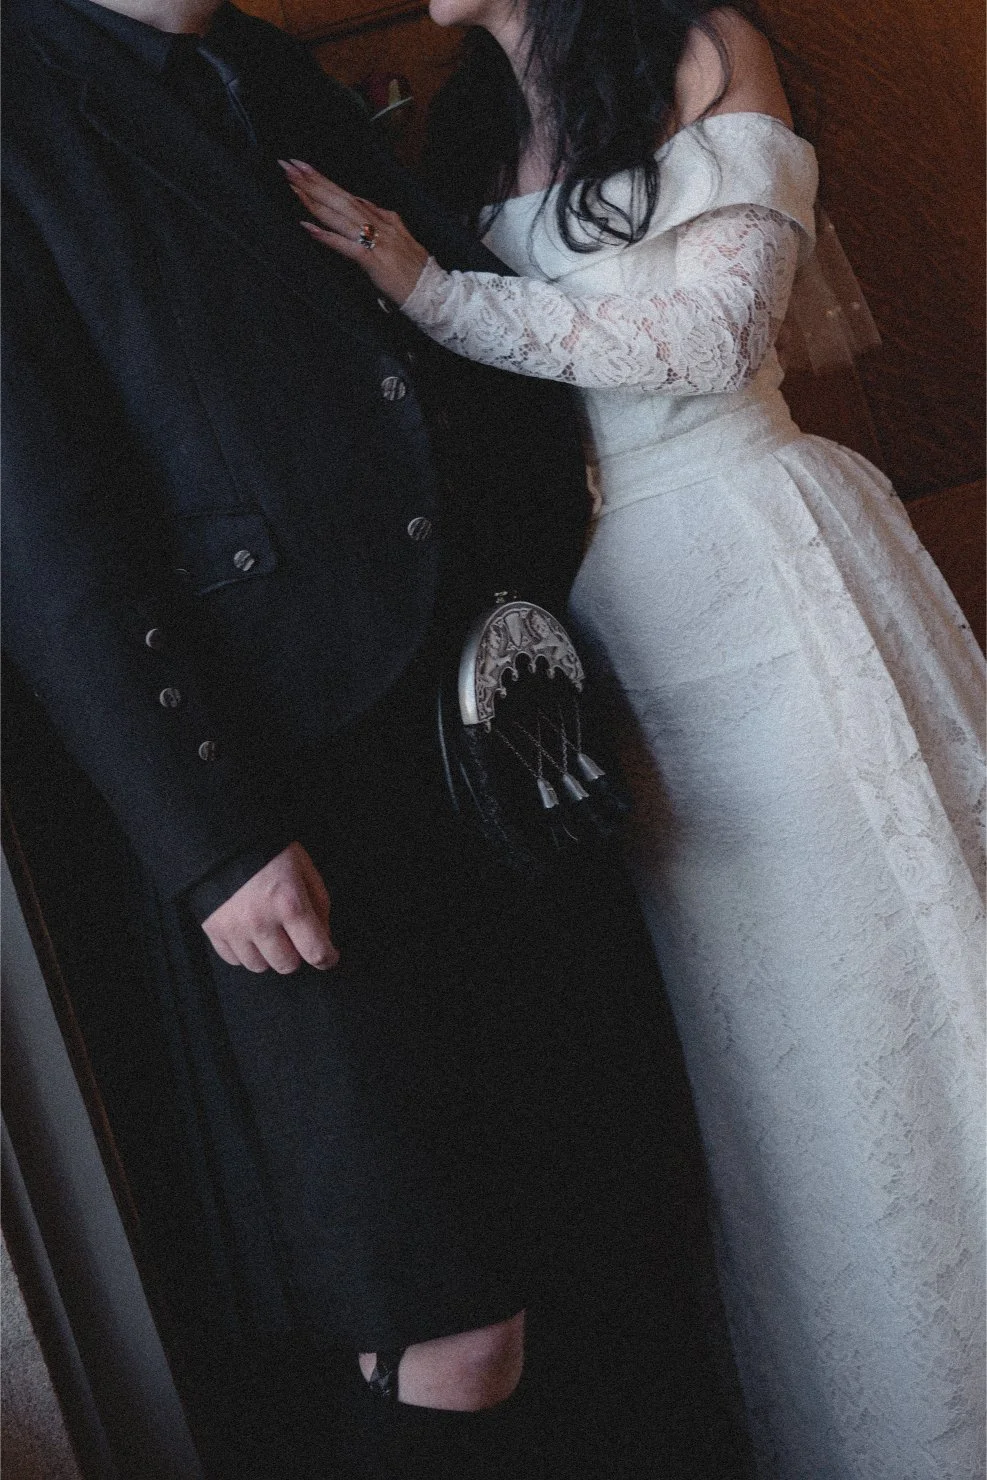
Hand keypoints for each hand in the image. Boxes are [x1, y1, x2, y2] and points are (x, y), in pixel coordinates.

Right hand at [201, 841, 339, 974]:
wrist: (223, 837)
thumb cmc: (269, 850)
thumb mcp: (304, 867)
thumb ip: (319, 903)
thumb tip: (323, 935)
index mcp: (290, 903)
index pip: (315, 951)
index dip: (327, 959)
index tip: (328, 956)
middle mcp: (262, 921)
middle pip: (286, 965)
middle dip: (296, 955)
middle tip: (294, 938)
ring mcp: (235, 929)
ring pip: (259, 966)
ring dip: (268, 955)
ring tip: (269, 934)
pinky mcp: (213, 930)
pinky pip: (233, 959)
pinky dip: (244, 952)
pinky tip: (249, 934)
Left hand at [279, 159, 429, 305]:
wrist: (434, 293)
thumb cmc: (415, 273)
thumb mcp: (398, 242)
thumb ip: (379, 225)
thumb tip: (359, 212)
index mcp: (385, 218)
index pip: (348, 196)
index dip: (324, 181)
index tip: (303, 168)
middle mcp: (381, 224)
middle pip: (340, 198)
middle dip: (312, 180)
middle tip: (289, 165)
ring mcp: (377, 241)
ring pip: (340, 215)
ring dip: (314, 199)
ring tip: (292, 184)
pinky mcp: (374, 261)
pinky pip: (346, 245)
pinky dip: (326, 236)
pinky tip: (308, 226)